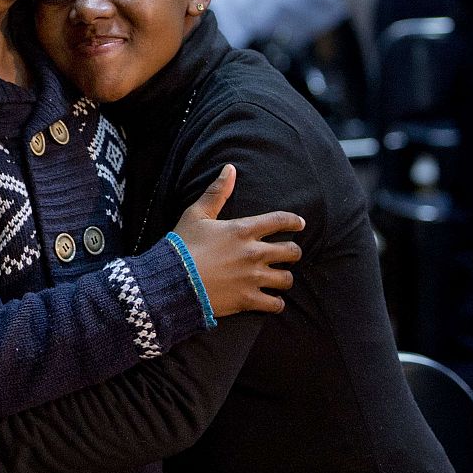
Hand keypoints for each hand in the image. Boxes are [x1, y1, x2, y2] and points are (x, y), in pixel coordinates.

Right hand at [171, 164, 304, 316]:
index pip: (280, 221)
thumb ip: (216, 192)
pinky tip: (271, 300)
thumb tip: (230, 168)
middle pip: (292, 252)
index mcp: (243, 230)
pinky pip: (275, 304)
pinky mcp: (248, 299)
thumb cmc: (183, 245)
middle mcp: (254, 253)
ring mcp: (253, 278)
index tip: (300, 224)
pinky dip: (276, 303)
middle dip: (293, 252)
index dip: (294, 221)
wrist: (172, 280)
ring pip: (287, 279)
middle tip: (288, 255)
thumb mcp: (197, 214)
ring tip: (278, 278)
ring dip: (284, 278)